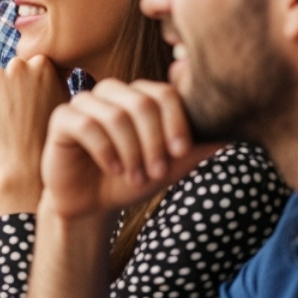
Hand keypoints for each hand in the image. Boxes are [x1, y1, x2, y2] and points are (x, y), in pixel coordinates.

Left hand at [0, 54, 68, 214]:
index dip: (34, 84)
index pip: (34, 64)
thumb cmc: (47, 136)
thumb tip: (40, 68)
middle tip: (21, 111)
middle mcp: (20, 65)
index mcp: (44, 64)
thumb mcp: (62, 102)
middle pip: (15, 69)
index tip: (35, 101)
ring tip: (8, 118)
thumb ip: (51, 80)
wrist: (25, 163)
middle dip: (16, 84)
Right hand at [39, 78, 214, 220]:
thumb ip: (196, 149)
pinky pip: (86, 126)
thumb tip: (236, 137)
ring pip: (115, 116)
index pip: (164, 93)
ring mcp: (84, 103)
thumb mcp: (169, 166)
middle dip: (154, 141)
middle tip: (157, 172)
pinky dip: (106, 151)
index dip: (176, 122)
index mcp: (139, 97)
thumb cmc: (130, 180)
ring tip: (135, 177)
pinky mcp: (62, 119)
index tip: (181, 153)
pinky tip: (113, 169)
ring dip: (131, 151)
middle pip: (141, 102)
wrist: (92, 204)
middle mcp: (112, 93)